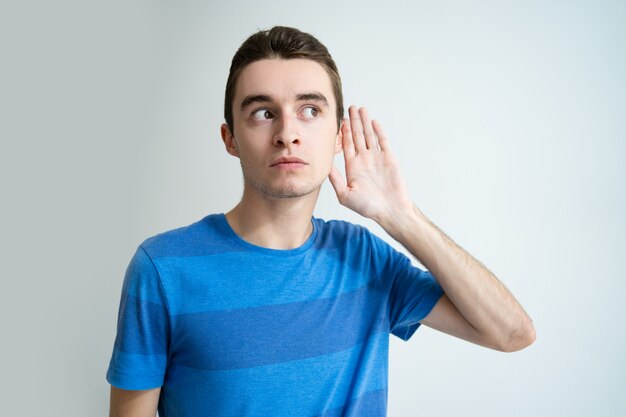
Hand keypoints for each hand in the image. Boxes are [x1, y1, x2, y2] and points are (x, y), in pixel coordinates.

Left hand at [329, 105, 413, 223]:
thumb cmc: (369, 207)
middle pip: (357, 136)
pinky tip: (373, 122)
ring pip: (369, 135)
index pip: (346, 145)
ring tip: (360, 109)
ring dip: (364, 122)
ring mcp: (376, 158)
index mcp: (352, 167)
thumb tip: (324, 167)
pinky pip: (382, 142)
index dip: (342, 132)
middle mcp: (364, 160)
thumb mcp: (345, 195)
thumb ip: (335, 180)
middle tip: (349, 107)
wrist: (390, 210)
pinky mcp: (388, 159)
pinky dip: (378, 131)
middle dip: (353, 122)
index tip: (338, 120)